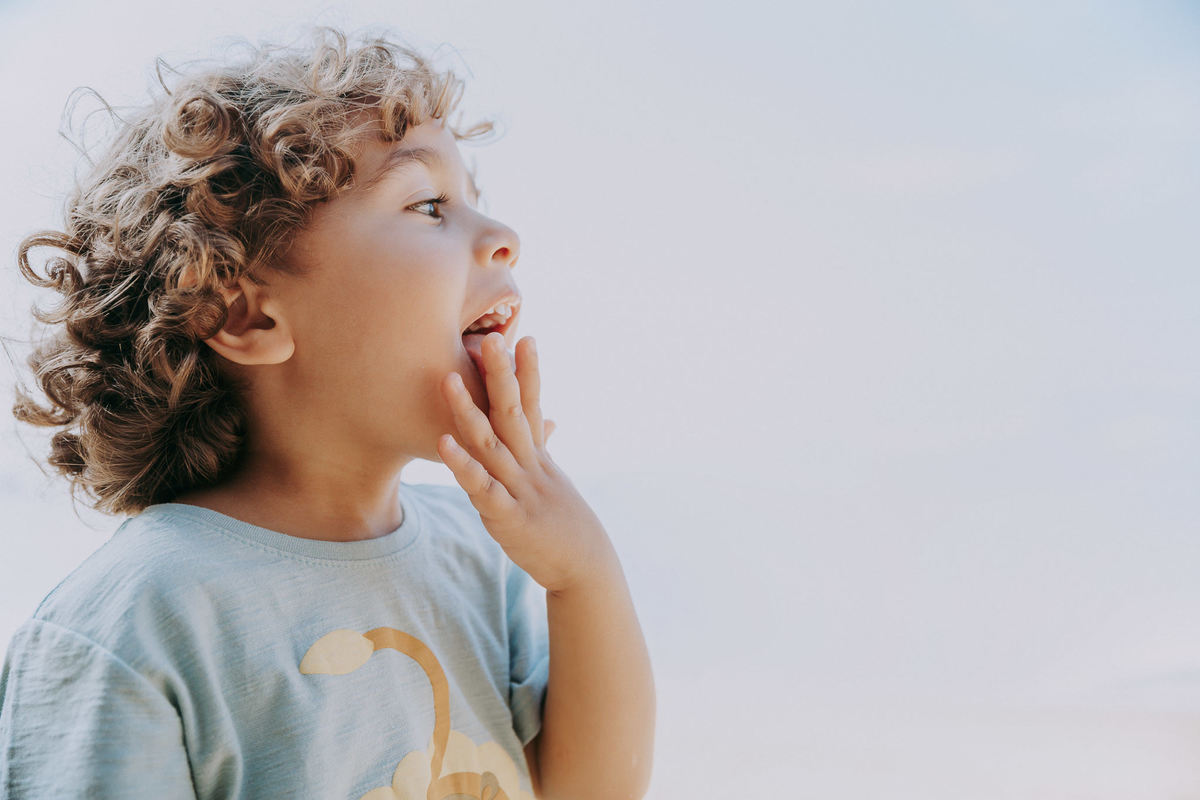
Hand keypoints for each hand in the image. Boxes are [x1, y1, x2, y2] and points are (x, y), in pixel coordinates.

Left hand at [438, 333, 609, 591]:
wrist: (585, 567)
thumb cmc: (565, 524)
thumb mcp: (553, 482)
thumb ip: (542, 448)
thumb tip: (546, 420)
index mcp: (538, 457)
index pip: (533, 405)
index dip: (528, 373)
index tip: (525, 337)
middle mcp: (530, 466)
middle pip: (513, 414)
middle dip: (501, 376)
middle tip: (491, 339)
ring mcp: (519, 490)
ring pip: (491, 445)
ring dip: (469, 411)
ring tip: (449, 380)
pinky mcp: (507, 517)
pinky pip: (482, 488)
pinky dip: (463, 466)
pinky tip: (443, 443)